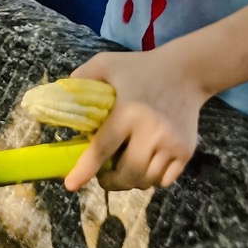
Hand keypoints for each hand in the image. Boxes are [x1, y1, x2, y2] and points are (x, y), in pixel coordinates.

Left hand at [62, 46, 206, 193]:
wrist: (185, 72)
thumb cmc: (141, 68)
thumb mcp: (107, 63)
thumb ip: (83, 78)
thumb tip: (62, 98)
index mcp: (128, 111)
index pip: (102, 148)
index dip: (85, 169)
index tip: (70, 184)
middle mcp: (151, 131)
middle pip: (127, 173)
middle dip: (110, 180)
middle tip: (104, 175)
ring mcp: (171, 144)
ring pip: (146, 180)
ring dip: (131, 180)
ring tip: (125, 167)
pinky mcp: (185, 152)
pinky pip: (164, 181)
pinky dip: (152, 179)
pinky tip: (146, 164)